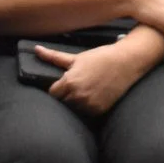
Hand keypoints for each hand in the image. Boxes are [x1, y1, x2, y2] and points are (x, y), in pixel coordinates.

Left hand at [35, 35, 156, 115]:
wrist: (127, 62)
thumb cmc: (101, 57)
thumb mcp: (76, 57)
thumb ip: (53, 57)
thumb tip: (36, 49)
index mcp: (69, 83)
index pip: (52, 94)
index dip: (57, 89)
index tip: (63, 84)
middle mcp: (77, 96)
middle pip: (62, 102)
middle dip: (66, 96)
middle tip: (76, 87)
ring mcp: (89, 105)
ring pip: (73, 109)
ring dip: (76, 103)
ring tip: (85, 92)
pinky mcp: (99, 110)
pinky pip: (86, 113)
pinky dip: (87, 107)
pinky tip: (93, 96)